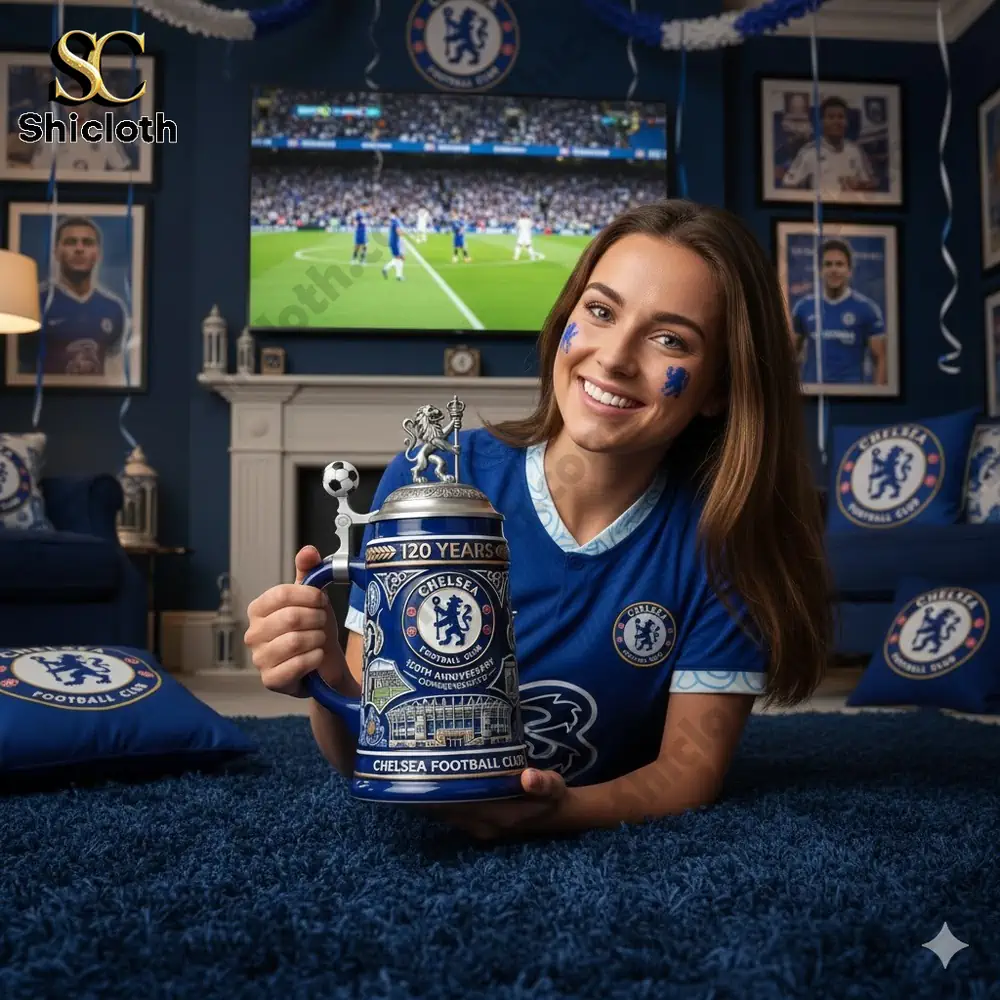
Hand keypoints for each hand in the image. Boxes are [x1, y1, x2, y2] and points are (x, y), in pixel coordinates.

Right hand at [244, 545, 343, 696]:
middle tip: (322, 622)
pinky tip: (316, 656)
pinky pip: (297, 664)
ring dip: (317, 639)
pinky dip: (314, 658)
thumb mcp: (312, 597)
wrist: (322, 664)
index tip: (321, 600)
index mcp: (258, 609)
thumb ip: (309, 571)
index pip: (281, 594)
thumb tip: (308, 551)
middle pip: (290, 618)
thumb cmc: (313, 627)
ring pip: (295, 641)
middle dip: (316, 618)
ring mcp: (259, 658)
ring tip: (319, 639)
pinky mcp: (270, 680)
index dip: (308, 596)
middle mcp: (253, 633)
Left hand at [423, 767, 568, 840]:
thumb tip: (529, 777)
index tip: (416, 774)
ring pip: (445, 813)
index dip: (435, 793)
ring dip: (430, 797)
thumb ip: (543, 783)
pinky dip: (439, 800)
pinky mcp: (477, 823)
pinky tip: (430, 782)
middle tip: (407, 765)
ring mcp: (477, 827)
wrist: (557, 816)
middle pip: (443, 810)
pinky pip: (451, 813)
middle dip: (426, 792)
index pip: (456, 806)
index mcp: (496, 817)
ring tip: (411, 771)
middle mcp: (481, 825)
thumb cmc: (552, 798)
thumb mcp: (554, 788)